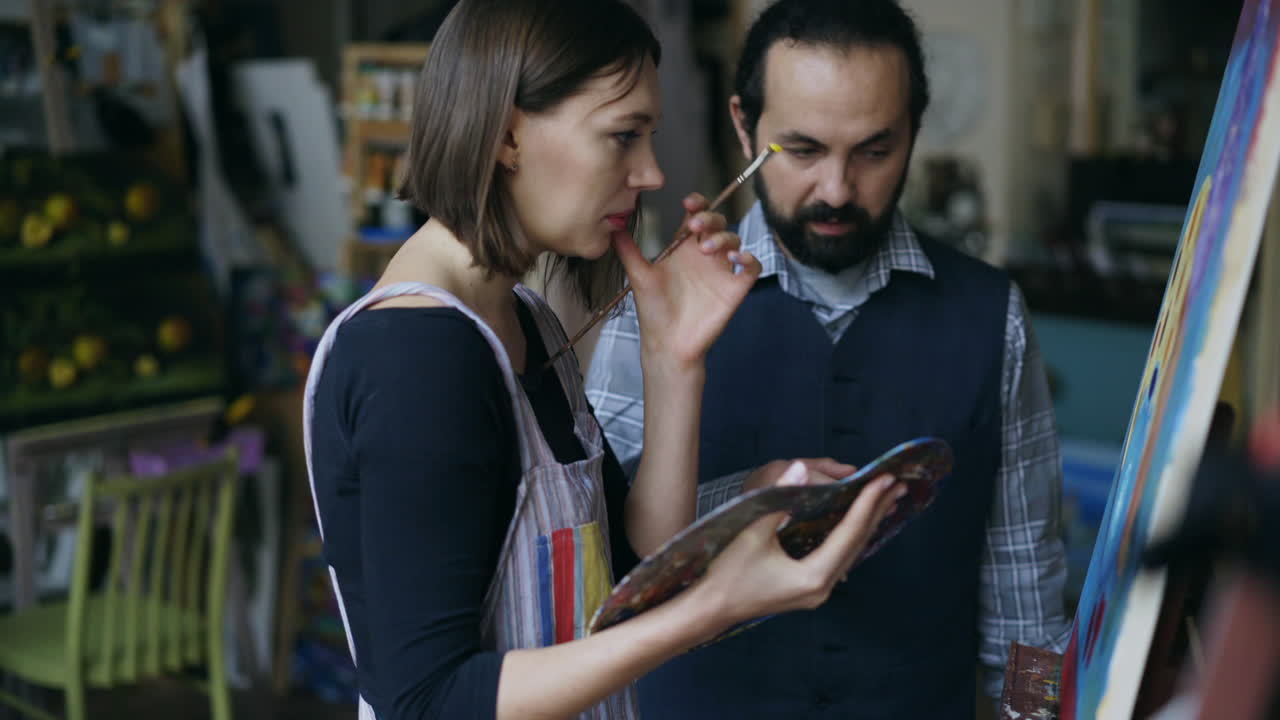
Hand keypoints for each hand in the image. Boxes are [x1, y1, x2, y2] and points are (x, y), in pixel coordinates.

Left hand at [613, 193, 761, 370]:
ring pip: (734, 239)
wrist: (667, 344)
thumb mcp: (638, 276)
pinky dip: (749, 258)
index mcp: (683, 249)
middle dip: (710, 217)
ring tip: (705, 248)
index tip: (688, 202)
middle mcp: (704, 256)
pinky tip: (736, 258)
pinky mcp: (734, 289)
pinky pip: (752, 267)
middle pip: (717, 223)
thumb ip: (628, 250)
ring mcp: (720, 271)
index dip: (697, 203)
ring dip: (723, 237)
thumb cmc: (654, 311)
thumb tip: (613, 226)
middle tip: (694, 225)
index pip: (696, 215)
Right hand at [692, 462, 905, 629]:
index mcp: (812, 577)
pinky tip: (858, 524)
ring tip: (886, 499)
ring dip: (867, 523)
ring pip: (850, 552)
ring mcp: (816, 592)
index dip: (867, 503)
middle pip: (856, 543)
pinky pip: (838, 558)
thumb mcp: (752, 532)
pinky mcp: (808, 589)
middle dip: (876, 511)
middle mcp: (821, 588)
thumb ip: (779, 500)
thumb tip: (801, 468)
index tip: (884, 479)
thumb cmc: (726, 572)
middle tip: (897, 484)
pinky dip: (851, 536)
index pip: (848, 532)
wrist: (709, 608)